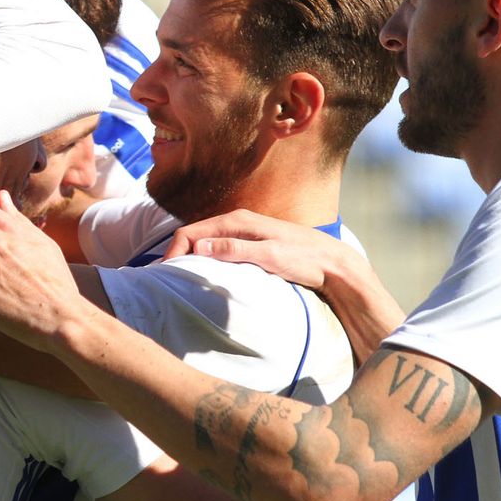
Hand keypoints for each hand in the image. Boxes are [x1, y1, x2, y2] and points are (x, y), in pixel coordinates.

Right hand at [161, 209, 349, 292]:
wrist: (335, 265)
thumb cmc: (304, 260)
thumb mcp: (268, 256)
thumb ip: (234, 250)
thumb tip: (199, 246)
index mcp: (237, 221)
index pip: (190, 232)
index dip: (173, 251)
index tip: (165, 274)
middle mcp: (237, 222)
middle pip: (195, 236)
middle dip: (177, 254)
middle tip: (166, 279)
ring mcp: (244, 233)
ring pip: (206, 243)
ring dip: (191, 258)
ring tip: (180, 278)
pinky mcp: (250, 245)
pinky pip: (218, 249)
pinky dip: (205, 260)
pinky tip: (204, 274)